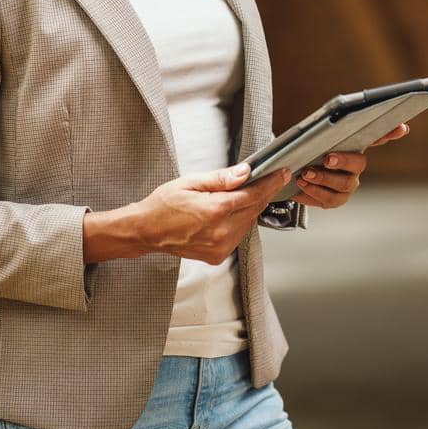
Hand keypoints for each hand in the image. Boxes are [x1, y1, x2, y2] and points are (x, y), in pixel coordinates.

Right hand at [132, 163, 291, 263]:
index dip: (270, 183)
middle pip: (254, 209)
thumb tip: (245, 173)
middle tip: (266, 179)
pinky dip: (239, 222)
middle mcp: (221, 232)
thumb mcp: (190, 182)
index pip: (254, 194)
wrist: (146, 231)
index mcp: (215, 210)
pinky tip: (226, 214)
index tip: (282, 174)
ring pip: (248, 223)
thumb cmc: (163, 205)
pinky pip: (238, 235)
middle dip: (261, 193)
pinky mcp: (217, 255)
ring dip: (249, 208)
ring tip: (236, 197)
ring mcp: (220, 247)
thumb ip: (221, 178)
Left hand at [293, 122, 411, 209]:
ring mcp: (347, 185)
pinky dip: (313, 193)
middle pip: (358, 164)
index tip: (402, 127)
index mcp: (353, 147)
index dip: (390, 133)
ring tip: (305, 174)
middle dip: (343, 161)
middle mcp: (356, 167)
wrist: (292, 175)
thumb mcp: (311, 141)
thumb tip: (316, 129)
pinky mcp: (335, 200)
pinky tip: (301, 186)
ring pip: (344, 185)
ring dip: (323, 179)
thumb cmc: (306, 154)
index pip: (376, 138)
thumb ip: (319, 135)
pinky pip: (329, 200)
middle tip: (327, 159)